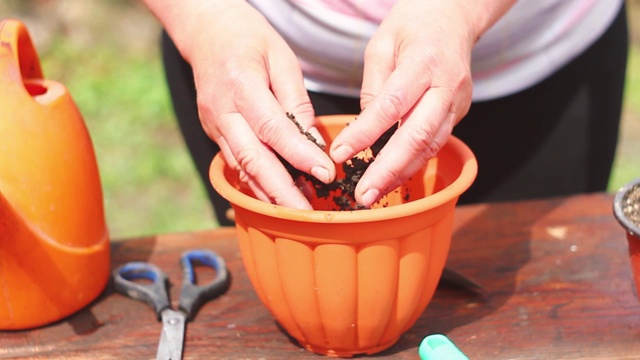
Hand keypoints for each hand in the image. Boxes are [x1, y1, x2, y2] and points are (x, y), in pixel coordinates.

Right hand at [146, 0, 335, 208]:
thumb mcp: (281, 58)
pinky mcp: (213, 133)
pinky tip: (277, 195)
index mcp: (241, 85)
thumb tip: (313, 143)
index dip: (300, 156)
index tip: (326, 174)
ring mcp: (213, 124)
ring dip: (269, 192)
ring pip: (241, 167)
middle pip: (252, 159)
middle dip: (280, 191)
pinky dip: (256, 181)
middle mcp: (222, 111)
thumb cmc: (249, 38)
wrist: (206, 31)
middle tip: (307, 212)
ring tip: (298, 209)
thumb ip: (297, 101)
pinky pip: (235, 162)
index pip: (274, 129)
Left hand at [329, 0, 513, 206]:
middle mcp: (446, 85)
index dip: (365, 133)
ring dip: (401, 174)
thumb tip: (363, 130)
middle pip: (417, 135)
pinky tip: (393, 178)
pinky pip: (435, 143)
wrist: (454, 16)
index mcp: (423, 62)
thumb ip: (373, 87)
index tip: (339, 154)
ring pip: (430, 146)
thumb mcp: (381, 44)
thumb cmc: (412, 25)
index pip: (391, 105)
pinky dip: (413, 163)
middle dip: (388, 170)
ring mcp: (458, 102)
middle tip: (363, 195)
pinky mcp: (460, 113)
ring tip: (374, 194)